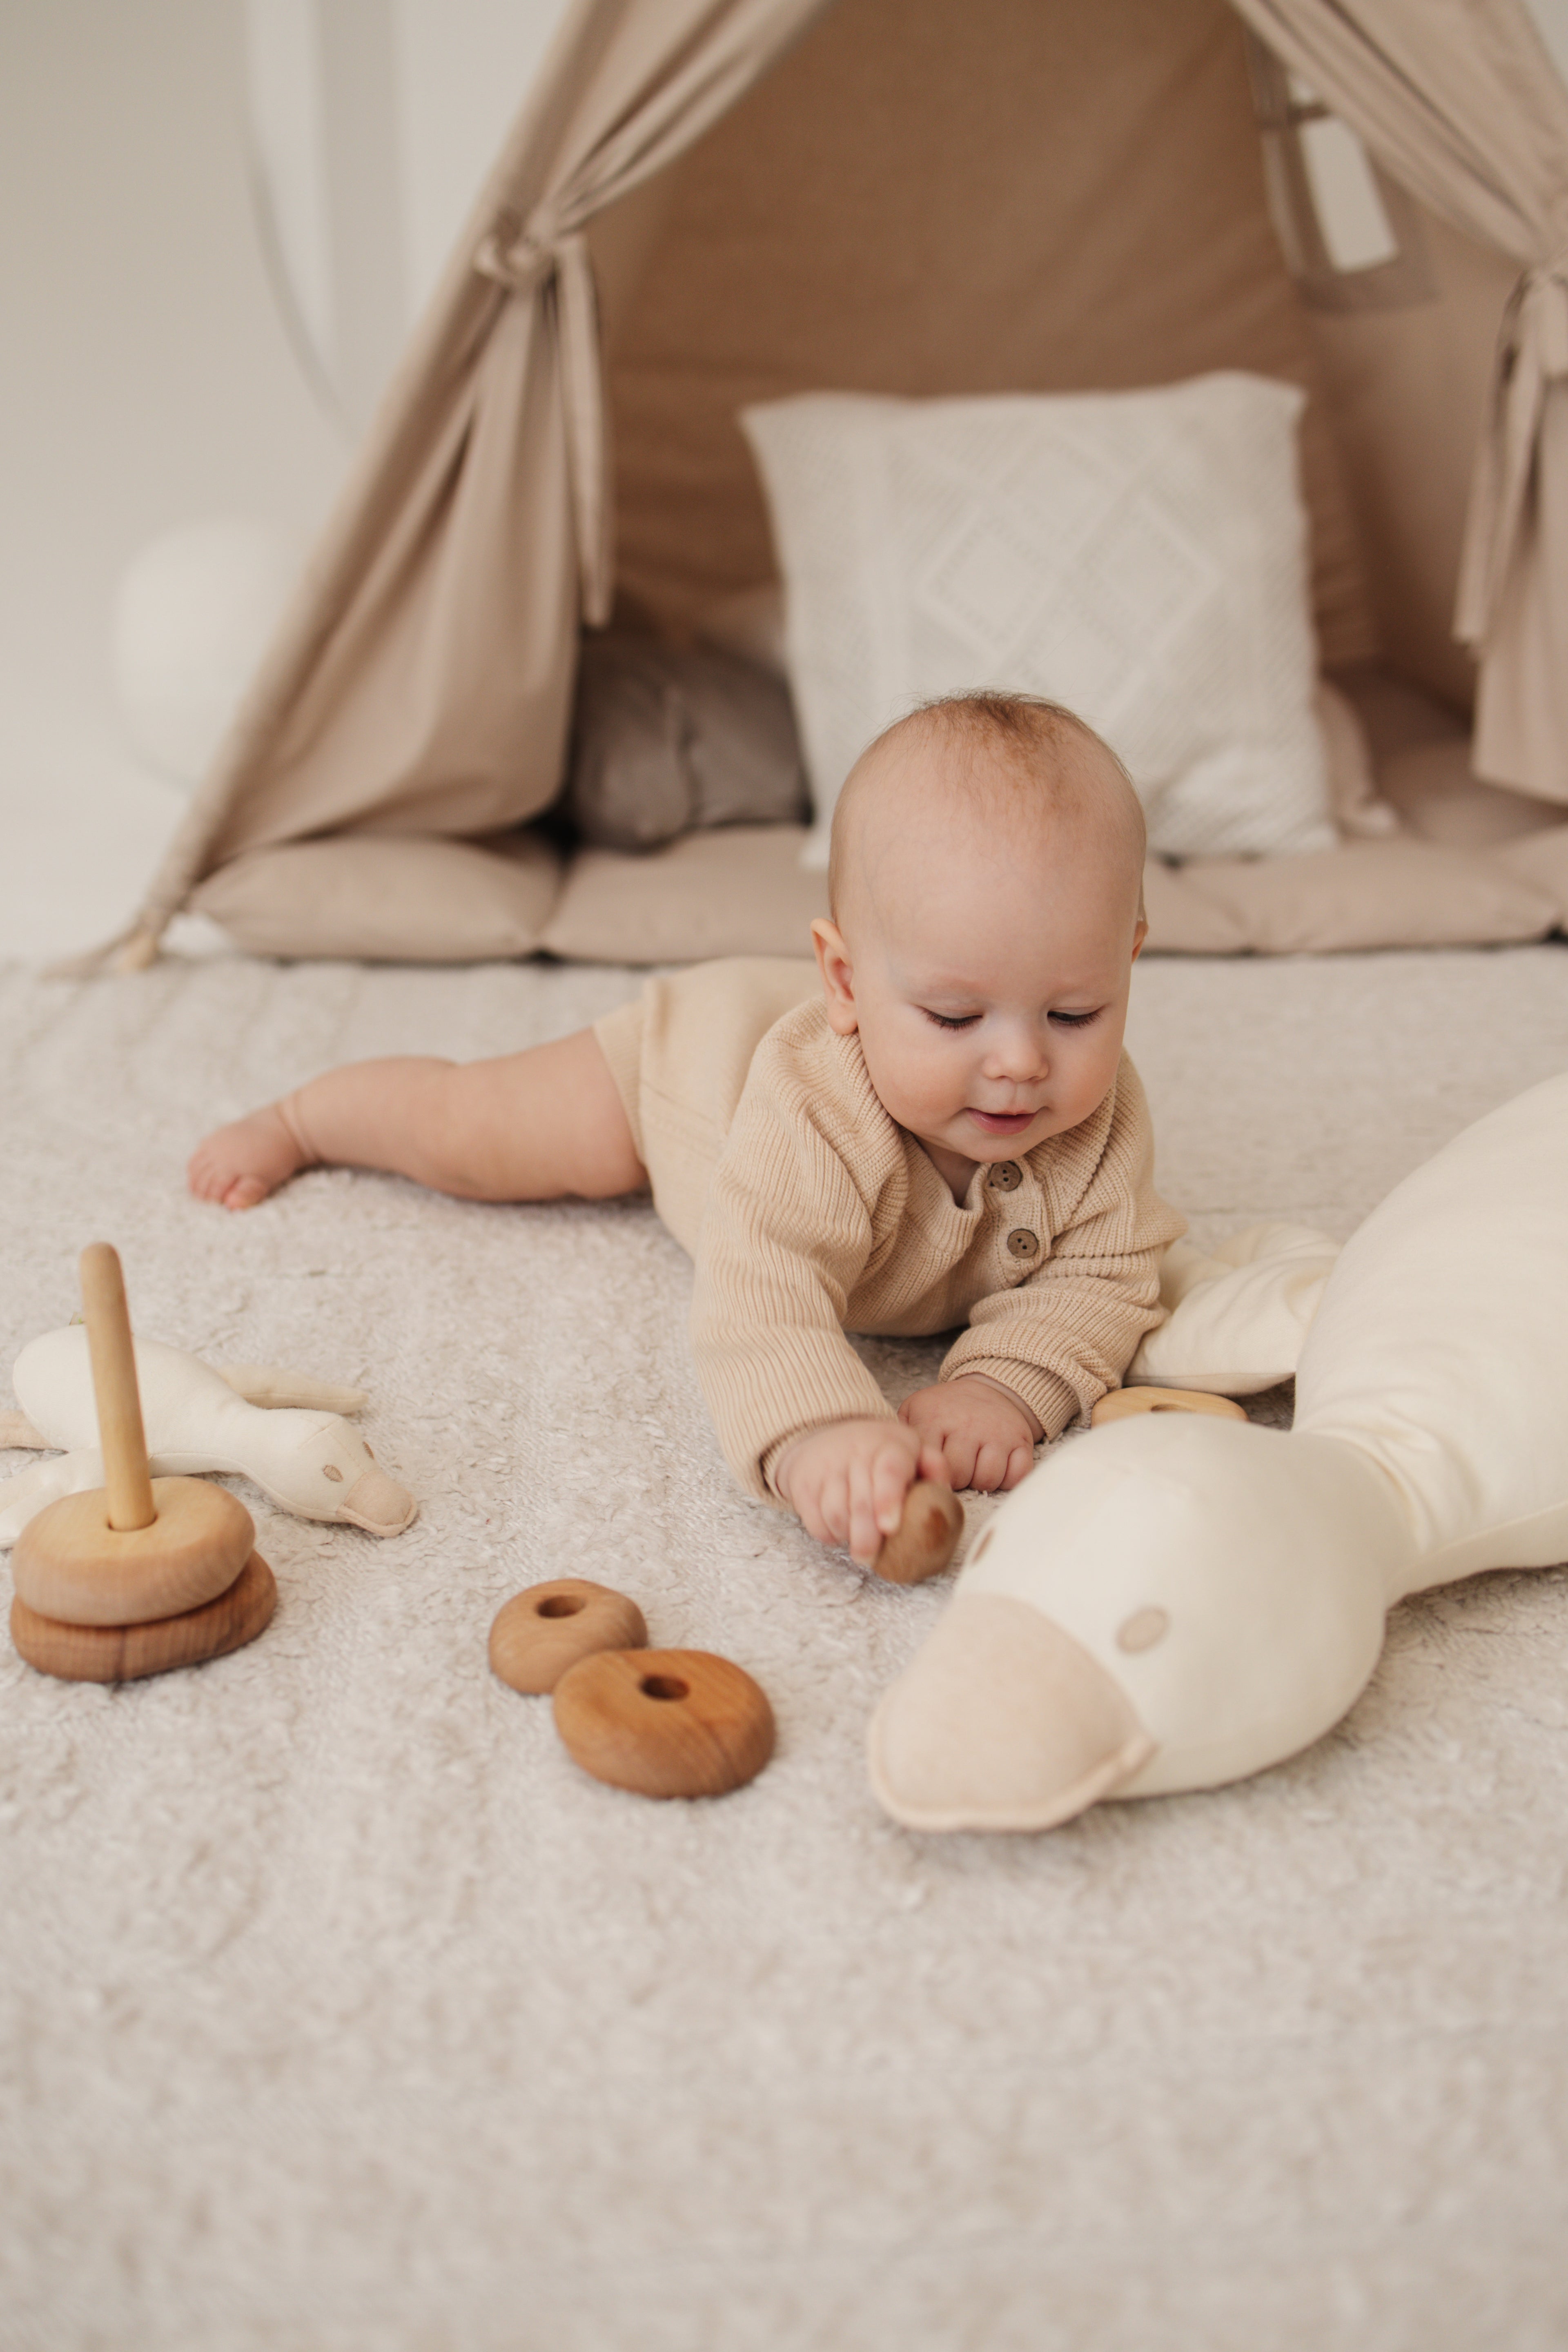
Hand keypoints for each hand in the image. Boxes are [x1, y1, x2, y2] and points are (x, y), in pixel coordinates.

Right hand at [772, 1417, 936, 1564]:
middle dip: (867, 1537)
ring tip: (860, 1545)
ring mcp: (826, 1467)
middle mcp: (855, 1453)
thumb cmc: (879, 1450)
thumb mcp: (912, 1447)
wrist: (824, 1432)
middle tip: (872, 1558)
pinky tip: (840, 1533)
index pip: (888, 1471)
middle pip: (860, 1501)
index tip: (889, 1528)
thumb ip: (935, 1467)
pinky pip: (813, 1520)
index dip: (888, 1500)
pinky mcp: (803, 1483)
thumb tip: (944, 1494)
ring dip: (848, 1537)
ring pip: (834, 1513)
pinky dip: (827, 1534)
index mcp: (889, 1445)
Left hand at [898, 1376, 1039, 1494]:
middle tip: (955, 1468)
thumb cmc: (945, 1410)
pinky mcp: (1022, 1440)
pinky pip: (1017, 1475)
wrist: (988, 1388)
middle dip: (955, 1480)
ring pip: (988, 1479)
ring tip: (974, 1465)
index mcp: (934, 1418)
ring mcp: (997, 1432)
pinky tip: (997, 1465)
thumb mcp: (915, 1411)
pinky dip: (1008, 1478)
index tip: (929, 1474)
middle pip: (960, 1475)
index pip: (929, 1462)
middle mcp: (967, 1424)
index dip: (929, 1475)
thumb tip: (886, 1466)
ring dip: (981, 1480)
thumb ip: (901, 1436)